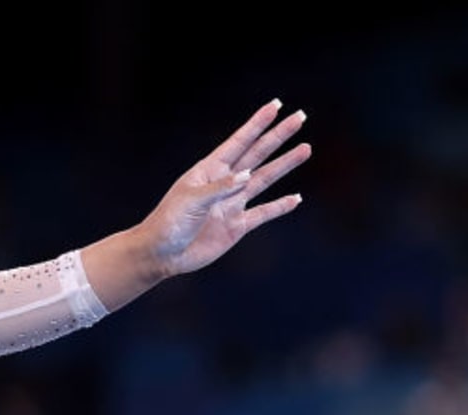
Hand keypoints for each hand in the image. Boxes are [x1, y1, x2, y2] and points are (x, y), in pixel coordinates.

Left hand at [136, 99, 309, 278]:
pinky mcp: (237, 226)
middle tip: (300, 118)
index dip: (257, 124)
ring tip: (305, 149)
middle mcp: (225, 183)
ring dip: (285, 164)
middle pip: (257, 154)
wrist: (162, 254)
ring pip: (265, 179)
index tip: (276, 106)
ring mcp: (232, 204)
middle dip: (278, 136)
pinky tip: (295, 198)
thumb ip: (220, 188)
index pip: (239, 142)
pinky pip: (263, 213)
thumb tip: (248, 176)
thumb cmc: (168, 222)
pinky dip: (280, 206)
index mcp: (209, 170)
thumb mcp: (190, 200)